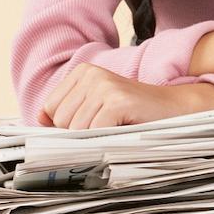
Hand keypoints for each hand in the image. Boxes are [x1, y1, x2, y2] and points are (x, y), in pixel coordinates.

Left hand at [38, 62, 213, 129]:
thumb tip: (37, 124)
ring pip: (76, 130)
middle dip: (80, 134)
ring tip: (117, 128)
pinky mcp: (117, 100)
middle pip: (60, 122)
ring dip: (97, 138)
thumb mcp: (97, 108)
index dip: (65, 128)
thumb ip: (68, 113)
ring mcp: (104, 86)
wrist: (175, 109)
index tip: (88, 129)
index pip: (49, 111)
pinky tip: (123, 130)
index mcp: (82, 72)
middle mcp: (91, 74)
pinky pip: (94, 133)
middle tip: (107, 129)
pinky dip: (106, 140)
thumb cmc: (134, 114)